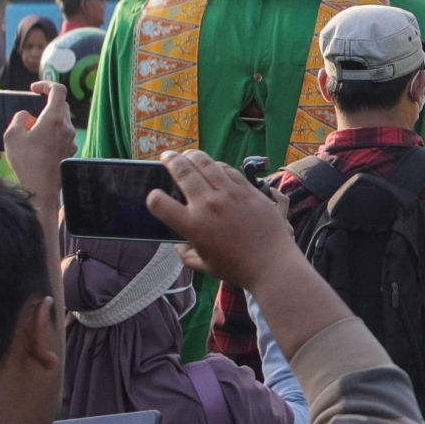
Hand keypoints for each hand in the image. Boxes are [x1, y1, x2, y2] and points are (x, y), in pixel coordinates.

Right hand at [5, 82, 78, 207]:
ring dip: (48, 121)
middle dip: (44, 105)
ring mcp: (71, 140)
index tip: (34, 89)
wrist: (40, 188)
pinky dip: (52, 134)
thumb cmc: (26, 161)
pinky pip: (62, 135)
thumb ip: (19, 118)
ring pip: (62, 121)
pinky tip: (38, 145)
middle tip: (29, 115)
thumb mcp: (12, 135)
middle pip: (60, 105)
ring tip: (31, 132)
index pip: (58, 89)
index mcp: (54, 118)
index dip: (46, 84)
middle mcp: (67, 127)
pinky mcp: (70, 151)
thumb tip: (27, 115)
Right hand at [145, 150, 298, 292]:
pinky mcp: (249, 191)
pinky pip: (229, 170)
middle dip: (170, 160)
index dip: (152, 198)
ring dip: (193, 156)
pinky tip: (214, 166)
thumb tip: (177, 242)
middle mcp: (209, 206)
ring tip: (188, 155)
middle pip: (182, 172)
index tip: (155, 196)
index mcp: (193, 226)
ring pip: (206, 164)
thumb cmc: (237, 268)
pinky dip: (217, 165)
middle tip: (167, 156)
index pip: (159, 204)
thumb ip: (184, 253)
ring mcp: (230, 195)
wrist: (272, 264)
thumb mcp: (203, 265)